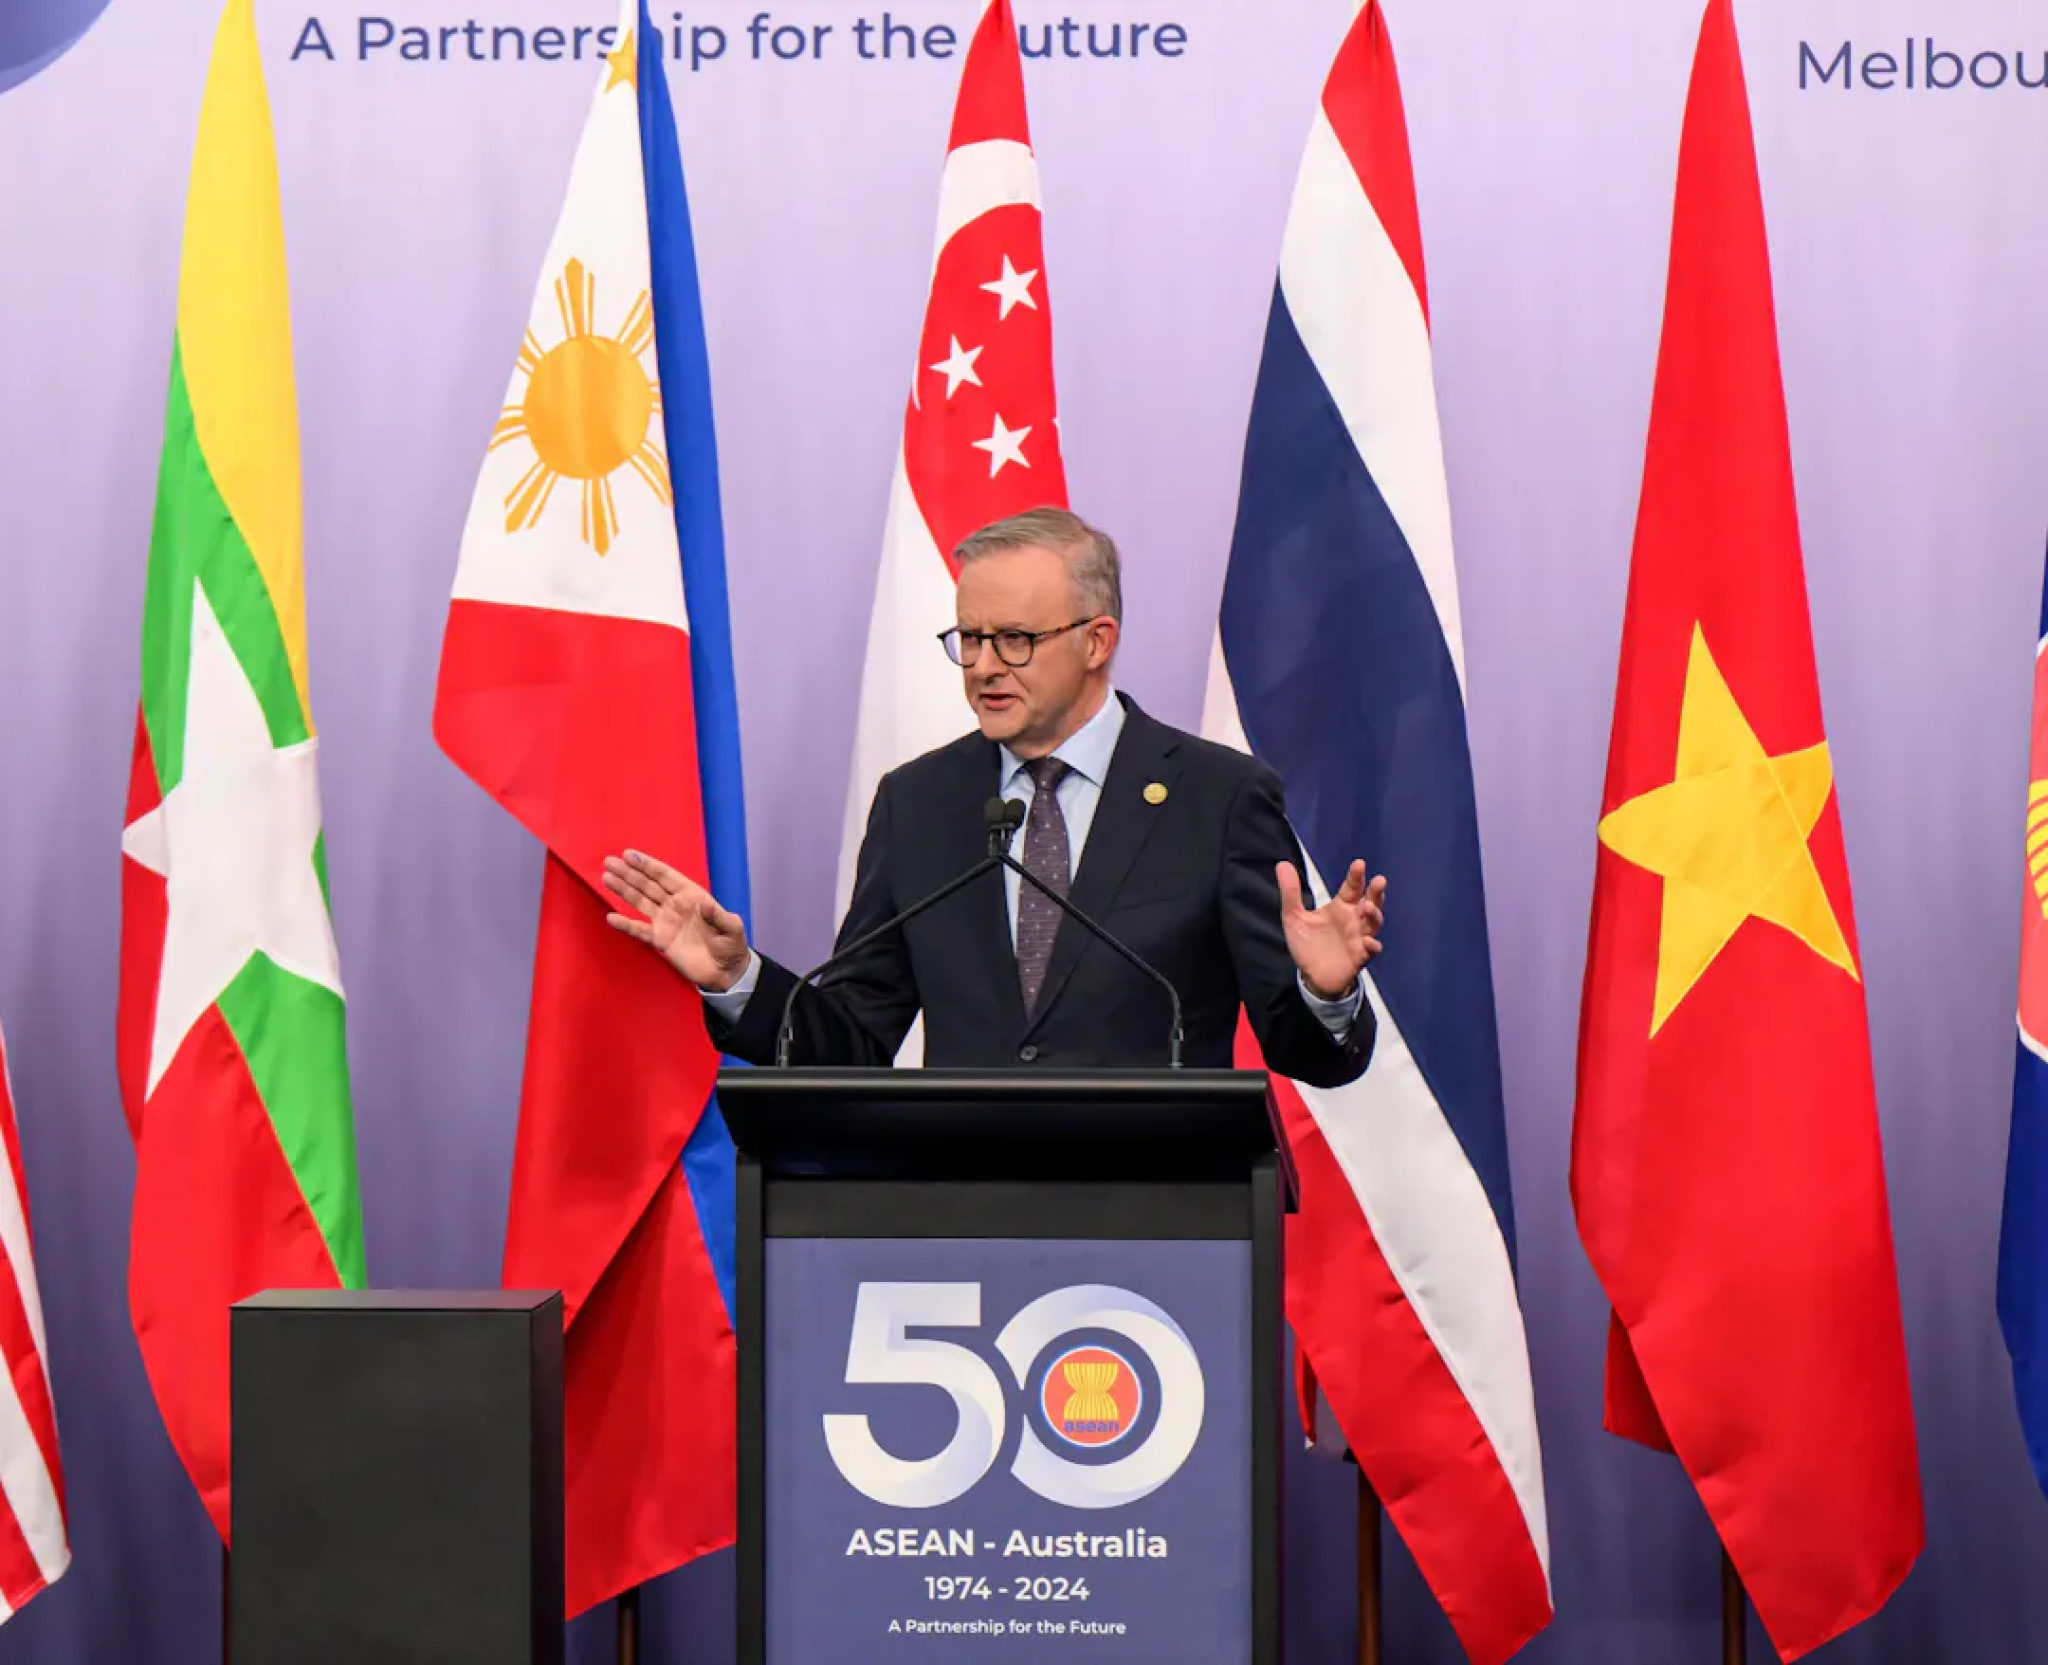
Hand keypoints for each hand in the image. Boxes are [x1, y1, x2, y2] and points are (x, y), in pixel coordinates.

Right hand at [602, 850, 751, 990]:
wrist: (726, 971)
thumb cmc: (732, 946)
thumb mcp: (732, 929)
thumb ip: (720, 917)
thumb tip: (705, 904)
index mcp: (691, 895)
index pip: (666, 876)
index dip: (648, 865)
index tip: (630, 855)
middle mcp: (675, 905)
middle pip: (648, 885)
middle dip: (629, 873)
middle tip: (609, 861)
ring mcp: (666, 921)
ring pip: (640, 901)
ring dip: (623, 890)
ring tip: (606, 877)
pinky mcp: (660, 940)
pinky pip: (639, 930)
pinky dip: (626, 924)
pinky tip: (611, 917)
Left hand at [1277, 858, 1385, 1000]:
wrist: (1311, 976)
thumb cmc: (1308, 944)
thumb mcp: (1294, 917)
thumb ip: (1290, 892)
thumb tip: (1282, 864)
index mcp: (1341, 907)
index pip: (1352, 887)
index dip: (1356, 876)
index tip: (1359, 864)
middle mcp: (1354, 920)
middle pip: (1370, 901)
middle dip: (1375, 891)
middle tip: (1379, 880)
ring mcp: (1359, 938)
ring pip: (1374, 923)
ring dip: (1374, 914)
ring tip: (1367, 907)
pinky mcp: (1359, 957)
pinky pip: (1370, 950)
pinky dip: (1372, 945)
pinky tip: (1368, 941)